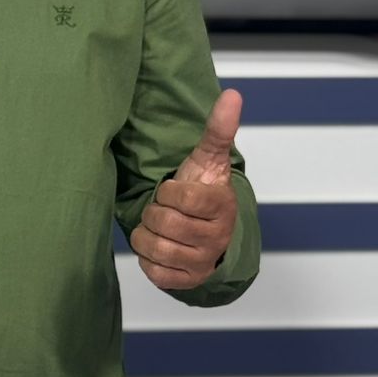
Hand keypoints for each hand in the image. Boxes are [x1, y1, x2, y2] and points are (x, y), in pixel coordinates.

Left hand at [129, 89, 240, 290]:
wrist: (209, 232)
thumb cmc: (203, 191)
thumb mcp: (208, 160)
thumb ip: (218, 130)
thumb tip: (232, 95)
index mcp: (221, 206)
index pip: (183, 197)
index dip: (169, 192)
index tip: (173, 190)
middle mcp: (216, 238)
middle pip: (165, 223)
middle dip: (154, 212)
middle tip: (161, 208)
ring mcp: (202, 262)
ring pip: (156, 248)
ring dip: (146, 234)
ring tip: (155, 226)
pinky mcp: (187, 281)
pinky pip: (155, 272)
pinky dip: (148, 259)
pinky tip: (157, 248)